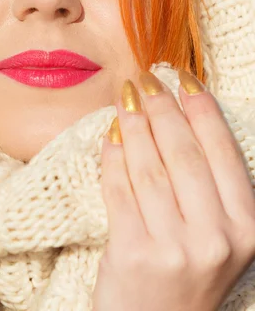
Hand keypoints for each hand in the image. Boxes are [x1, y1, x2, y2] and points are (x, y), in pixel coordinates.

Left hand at [94, 69, 254, 310]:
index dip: (200, 107)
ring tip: (125, 98)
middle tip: (146, 80)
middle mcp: (218, 238)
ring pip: (149, 167)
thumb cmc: (187, 274)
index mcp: (248, 226)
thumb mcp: (218, 234)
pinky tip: (111, 134)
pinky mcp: (134, 255)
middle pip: (183, 153)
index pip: (221, 150)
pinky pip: (119, 189)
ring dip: (134, 124)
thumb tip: (178, 114)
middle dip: (162, 108)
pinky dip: (113, 156)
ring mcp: (175, 249)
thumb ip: (209, 183)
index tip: (182, 77)